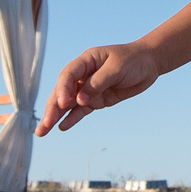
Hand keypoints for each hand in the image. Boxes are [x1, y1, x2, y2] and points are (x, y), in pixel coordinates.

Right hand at [37, 42, 164, 134]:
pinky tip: (61, 127)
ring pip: (68, 104)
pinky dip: (72, 118)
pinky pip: (81, 111)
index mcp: (86, 61)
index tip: (62, 103)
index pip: (68, 75)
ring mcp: (89, 89)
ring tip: (42, 131)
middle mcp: (83, 75)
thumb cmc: (133, 60)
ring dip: (55, 116)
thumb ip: (98, 83)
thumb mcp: (116, 68)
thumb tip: (80, 100)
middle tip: (43, 124)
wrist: (148, 64)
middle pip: (63, 92)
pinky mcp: (97, 99)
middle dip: (52, 108)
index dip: (62, 89)